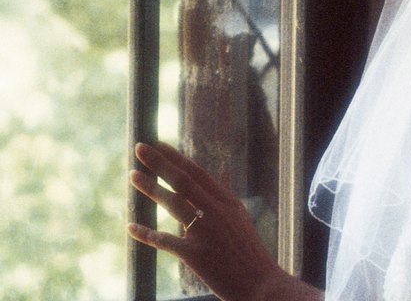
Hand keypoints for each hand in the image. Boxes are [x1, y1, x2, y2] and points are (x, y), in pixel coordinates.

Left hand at [128, 142, 289, 300]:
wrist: (261, 284)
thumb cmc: (249, 253)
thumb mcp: (241, 218)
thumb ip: (226, 196)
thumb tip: (220, 174)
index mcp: (228, 202)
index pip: (198, 173)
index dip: (176, 158)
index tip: (158, 144)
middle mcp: (218, 212)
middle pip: (184, 181)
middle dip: (160, 163)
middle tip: (140, 147)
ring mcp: (207, 232)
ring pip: (174, 204)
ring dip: (151, 188)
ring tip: (133, 176)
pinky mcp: (196, 255)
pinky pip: (166, 241)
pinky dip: (147, 234)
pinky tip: (131, 227)